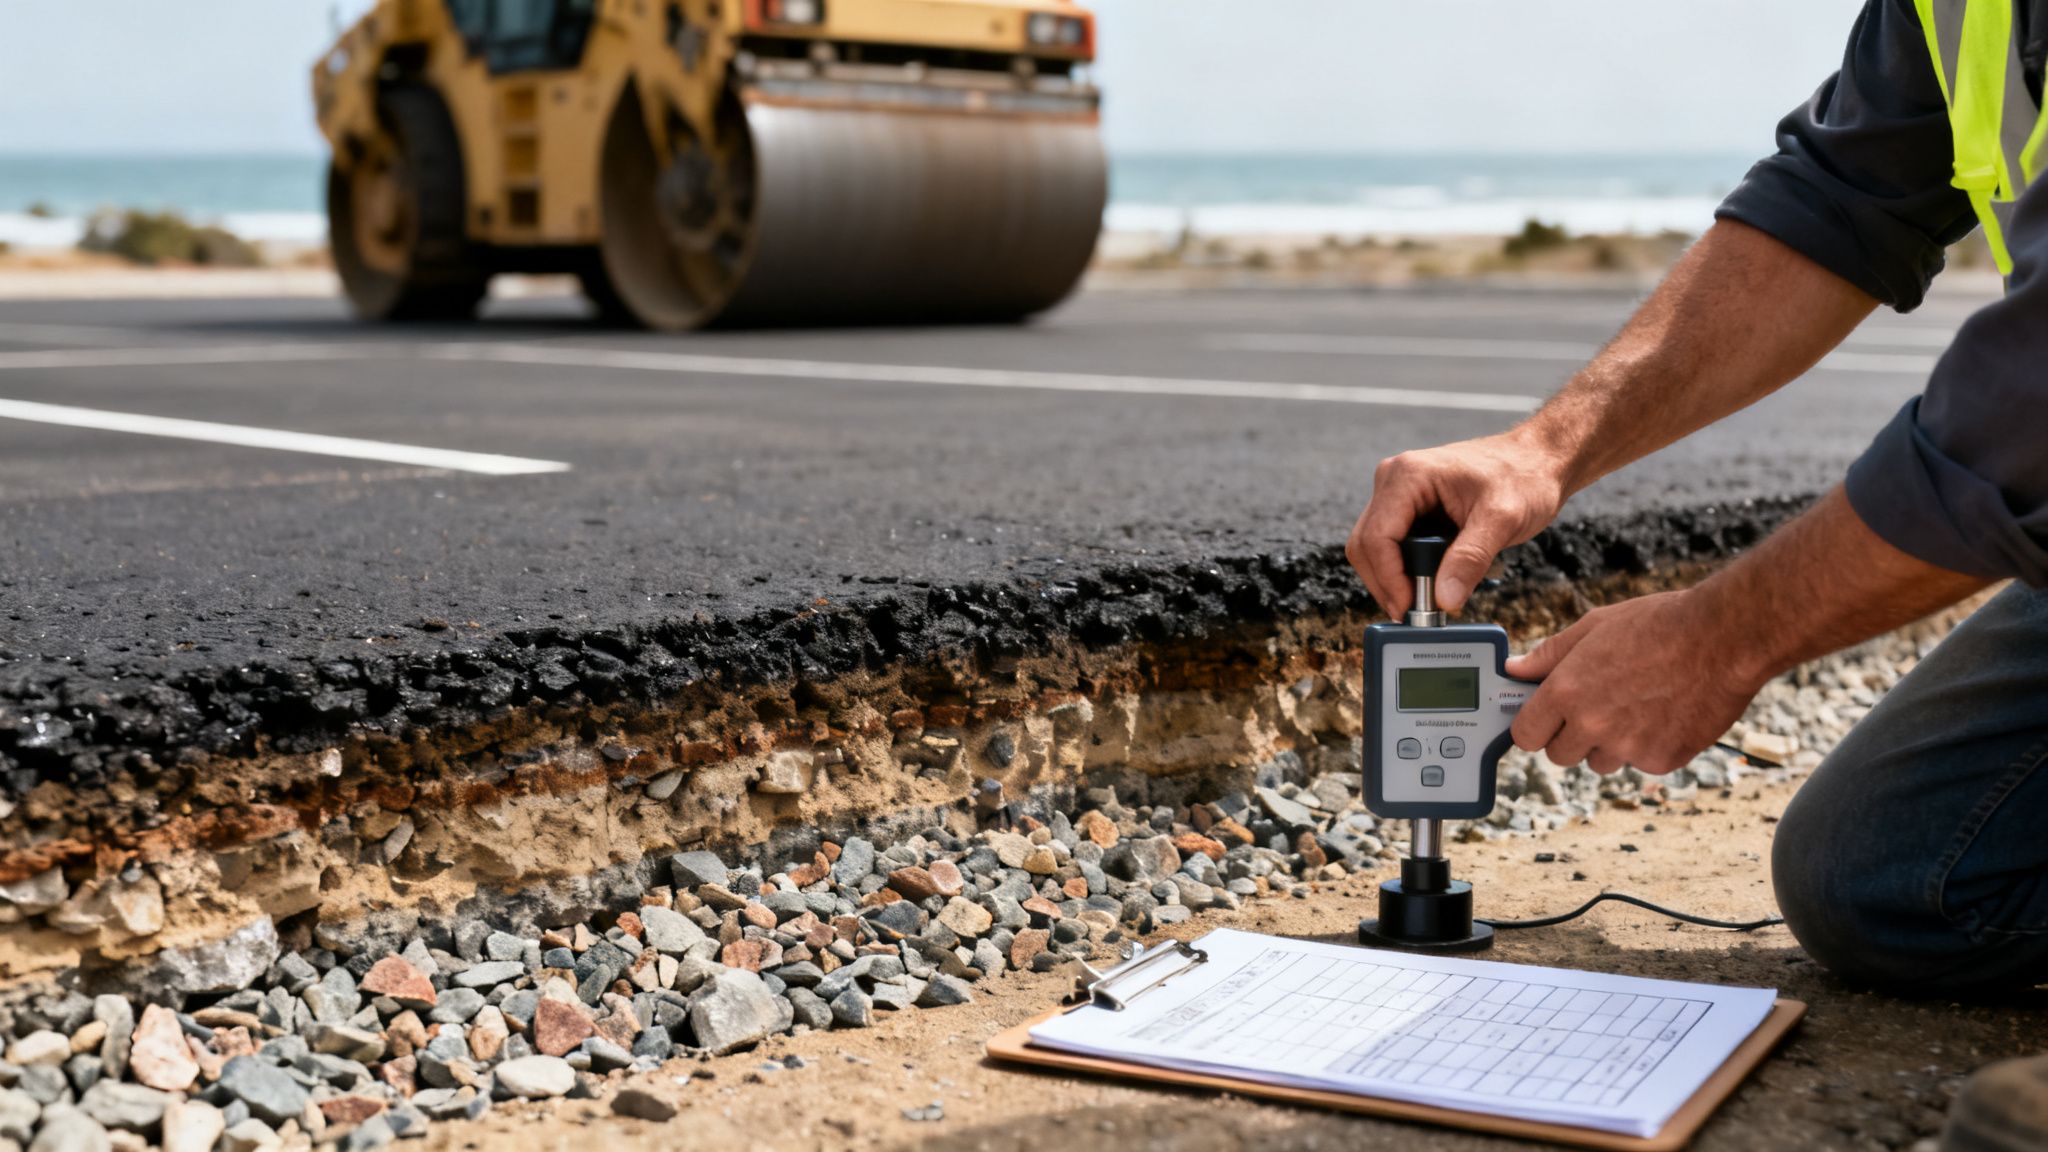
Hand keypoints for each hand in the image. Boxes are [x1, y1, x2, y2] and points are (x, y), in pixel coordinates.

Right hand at [1346, 431, 1568, 616]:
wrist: (1537, 460)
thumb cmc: (1524, 476)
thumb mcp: (1504, 519)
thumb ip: (1471, 558)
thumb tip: (1445, 599)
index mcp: (1408, 475)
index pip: (1376, 538)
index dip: (1389, 579)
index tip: (1411, 609)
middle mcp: (1393, 481)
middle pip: (1366, 546)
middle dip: (1389, 584)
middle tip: (1418, 613)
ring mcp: (1397, 495)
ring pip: (1374, 550)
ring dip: (1397, 580)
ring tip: (1430, 600)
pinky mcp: (1407, 509)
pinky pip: (1392, 548)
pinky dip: (1407, 572)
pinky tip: (1433, 582)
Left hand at [1505, 589, 1764, 774]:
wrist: (1725, 638)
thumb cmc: (1660, 624)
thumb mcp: (1595, 626)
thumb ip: (1550, 654)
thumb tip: (1515, 669)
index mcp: (1567, 691)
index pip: (1525, 735)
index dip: (1533, 727)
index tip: (1544, 719)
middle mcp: (1593, 724)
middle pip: (1560, 755)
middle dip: (1570, 735)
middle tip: (1596, 706)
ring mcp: (1629, 747)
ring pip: (1600, 762)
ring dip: (1609, 743)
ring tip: (1636, 704)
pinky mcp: (1662, 761)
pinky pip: (1640, 764)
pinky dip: (1648, 746)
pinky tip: (1665, 713)